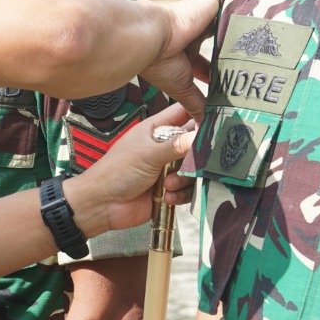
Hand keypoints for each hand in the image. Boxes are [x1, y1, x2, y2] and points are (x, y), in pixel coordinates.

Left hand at [69, 104, 197, 234]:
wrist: (102, 206)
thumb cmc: (117, 172)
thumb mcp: (147, 154)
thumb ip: (175, 145)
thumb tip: (200, 136)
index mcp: (155, 129)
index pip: (183, 113)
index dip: (200, 114)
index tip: (217, 124)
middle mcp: (164, 147)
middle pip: (194, 144)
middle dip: (194, 156)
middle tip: (191, 164)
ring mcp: (167, 168)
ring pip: (193, 170)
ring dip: (184, 179)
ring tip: (167, 184)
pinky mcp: (168, 189)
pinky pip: (187, 190)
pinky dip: (179, 194)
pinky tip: (165, 197)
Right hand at [141, 0, 242, 116]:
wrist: (146, 37)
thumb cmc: (158, 61)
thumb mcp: (182, 85)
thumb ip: (196, 103)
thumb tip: (205, 129)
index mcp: (185, 52)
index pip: (206, 62)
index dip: (217, 68)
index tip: (229, 76)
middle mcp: (194, 32)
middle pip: (219, 33)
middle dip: (231, 35)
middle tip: (253, 40)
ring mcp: (199, 14)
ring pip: (224, 5)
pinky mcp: (204, 0)